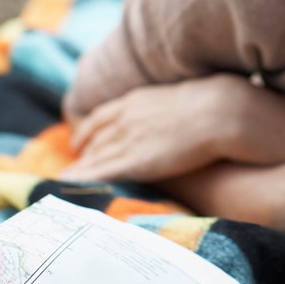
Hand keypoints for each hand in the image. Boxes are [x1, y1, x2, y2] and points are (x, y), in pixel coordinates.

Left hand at [62, 75, 253, 181]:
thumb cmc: (213, 105)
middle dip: (82, 152)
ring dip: (79, 168)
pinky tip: (69, 185)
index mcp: (136, 101)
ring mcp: (128, 140)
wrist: (218, 113)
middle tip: (73, 164)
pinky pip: (100, 172)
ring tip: (66, 180)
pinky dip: (82, 179)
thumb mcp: (186, 98)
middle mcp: (125, 119)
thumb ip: (173, 108)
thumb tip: (182, 114)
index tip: (78, 139)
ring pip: (94, 156)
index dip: (87, 129)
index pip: (102, 116)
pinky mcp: (134, 161)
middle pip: (95, 138)